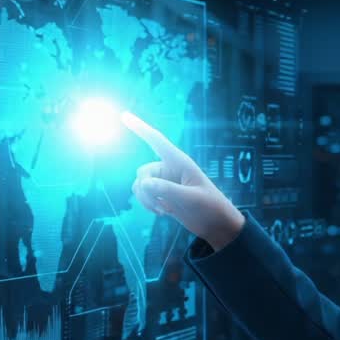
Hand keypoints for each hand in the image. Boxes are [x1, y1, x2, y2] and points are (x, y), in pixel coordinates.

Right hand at [121, 111, 244, 248]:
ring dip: (145, 200)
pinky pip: (143, 194)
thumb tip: (143, 183)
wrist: (216, 224)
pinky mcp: (162, 194)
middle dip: (145, 190)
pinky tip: (164, 213)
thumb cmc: (210, 207)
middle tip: (158, 206)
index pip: (156, 141)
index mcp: (180, 162)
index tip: (124, 115)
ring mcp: (165, 181)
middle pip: (143, 172)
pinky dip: (147, 204)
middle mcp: (170, 168)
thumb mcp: (191, 199)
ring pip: (140, 184)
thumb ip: (168, 190)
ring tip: (161, 212)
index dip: (140, 128)